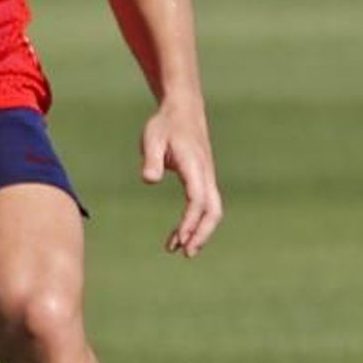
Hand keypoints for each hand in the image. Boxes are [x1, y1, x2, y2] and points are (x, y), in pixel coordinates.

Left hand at [139, 94, 221, 256]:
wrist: (183, 109)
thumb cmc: (165, 125)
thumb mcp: (152, 138)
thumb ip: (151, 159)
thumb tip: (149, 180)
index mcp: (194, 165)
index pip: (197, 199)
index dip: (190, 220)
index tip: (180, 238)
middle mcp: (205, 173)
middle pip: (213, 210)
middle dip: (202, 233)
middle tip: (186, 253)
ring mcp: (207, 177)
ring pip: (211, 210)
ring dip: (199, 231)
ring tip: (180, 250)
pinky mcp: (203, 179)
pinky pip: (204, 205)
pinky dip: (194, 222)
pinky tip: (178, 234)